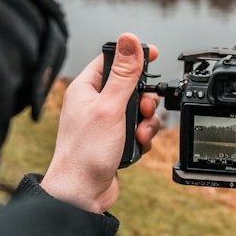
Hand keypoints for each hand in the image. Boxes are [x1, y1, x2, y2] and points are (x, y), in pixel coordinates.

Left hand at [41, 34, 160, 212]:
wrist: (81, 194)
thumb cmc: (85, 153)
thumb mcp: (110, 107)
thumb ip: (123, 74)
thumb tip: (130, 40)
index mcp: (85, 88)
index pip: (112, 60)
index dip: (134, 57)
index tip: (154, 55)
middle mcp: (94, 103)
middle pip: (131, 86)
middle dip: (145, 98)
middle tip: (145, 109)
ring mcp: (105, 122)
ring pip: (138, 109)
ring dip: (146, 121)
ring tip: (140, 133)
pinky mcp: (115, 139)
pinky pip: (138, 129)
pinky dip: (143, 136)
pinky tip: (137, 145)